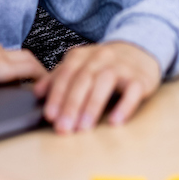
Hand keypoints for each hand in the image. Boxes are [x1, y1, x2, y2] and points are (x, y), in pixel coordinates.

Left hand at [33, 40, 160, 132]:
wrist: (139, 51)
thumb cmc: (104, 65)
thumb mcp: (79, 66)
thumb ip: (58, 78)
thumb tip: (37, 92)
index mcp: (83, 55)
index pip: (66, 74)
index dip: (57, 95)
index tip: (50, 116)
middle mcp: (101, 57)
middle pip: (84, 79)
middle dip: (72, 105)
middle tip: (64, 128)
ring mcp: (122, 66)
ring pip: (106, 81)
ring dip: (92, 105)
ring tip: (84, 128)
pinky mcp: (140, 78)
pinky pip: (133, 90)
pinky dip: (124, 106)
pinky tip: (115, 121)